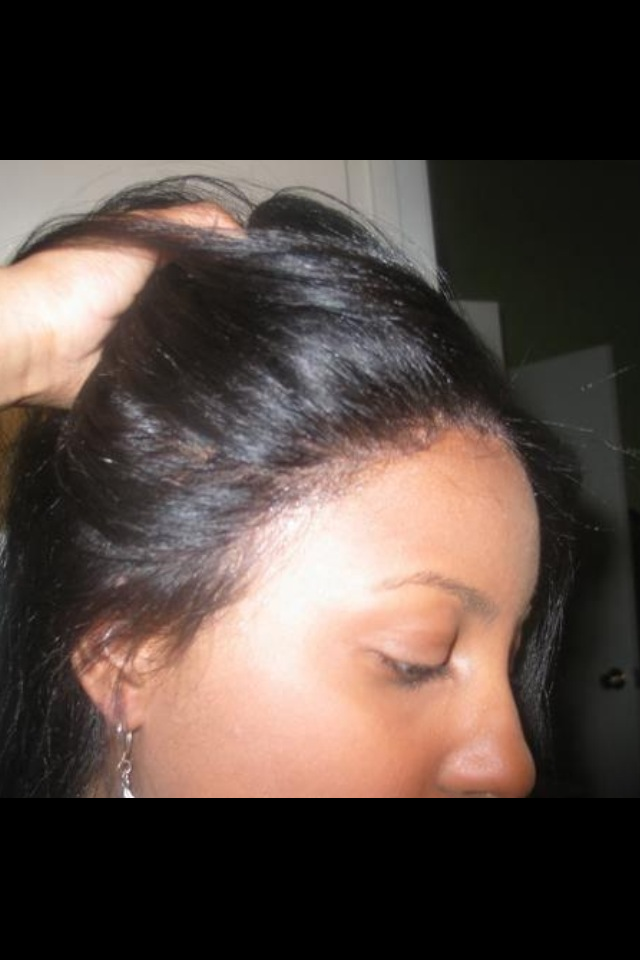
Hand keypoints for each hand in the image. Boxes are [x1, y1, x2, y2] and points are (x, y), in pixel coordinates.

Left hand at [0, 203, 240, 407]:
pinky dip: (200, 378)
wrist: (37, 344)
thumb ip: (195, 224)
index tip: (261, 277)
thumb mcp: (141, 234)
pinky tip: (220, 374)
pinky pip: (187, 381)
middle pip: (212, 306)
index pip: (211, 265)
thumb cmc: (79, 281)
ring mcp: (156, 343)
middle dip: (232, 312)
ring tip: (243, 348)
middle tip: (256, 318)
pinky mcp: (151, 380)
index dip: (236, 268)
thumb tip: (248, 241)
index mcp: (155, 264)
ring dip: (218, 348)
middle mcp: (158, 303)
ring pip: (205, 345)